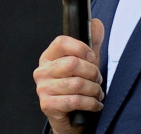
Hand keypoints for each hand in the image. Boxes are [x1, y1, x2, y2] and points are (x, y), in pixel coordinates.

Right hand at [34, 18, 104, 133]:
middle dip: (92, 72)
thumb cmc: (76, 88)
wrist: (70, 117)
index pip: (62, 42)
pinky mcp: (48, 105)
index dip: (81, 47)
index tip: (92, 56)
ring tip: (97, 93)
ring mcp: (43, 89)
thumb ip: (91, 43)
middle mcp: (42, 71)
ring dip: (94, 90)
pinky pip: (75, 100)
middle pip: (73, 63)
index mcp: (49, 57)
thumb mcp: (85, 64)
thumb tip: (96, 23)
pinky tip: (95, 104)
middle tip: (98, 79)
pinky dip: (91, 103)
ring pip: (77, 84)